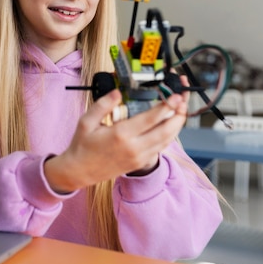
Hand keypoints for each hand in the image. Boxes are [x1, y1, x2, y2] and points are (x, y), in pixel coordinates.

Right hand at [44, 86, 187, 193]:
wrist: (79, 171)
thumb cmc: (82, 145)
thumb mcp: (86, 121)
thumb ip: (103, 105)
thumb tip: (118, 93)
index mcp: (121, 135)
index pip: (151, 119)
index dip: (167, 106)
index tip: (176, 95)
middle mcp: (134, 148)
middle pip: (167, 130)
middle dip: (179, 114)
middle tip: (183, 101)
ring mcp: (139, 157)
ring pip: (167, 140)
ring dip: (177, 125)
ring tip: (181, 111)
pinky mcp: (140, 163)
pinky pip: (161, 148)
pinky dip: (169, 136)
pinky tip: (170, 126)